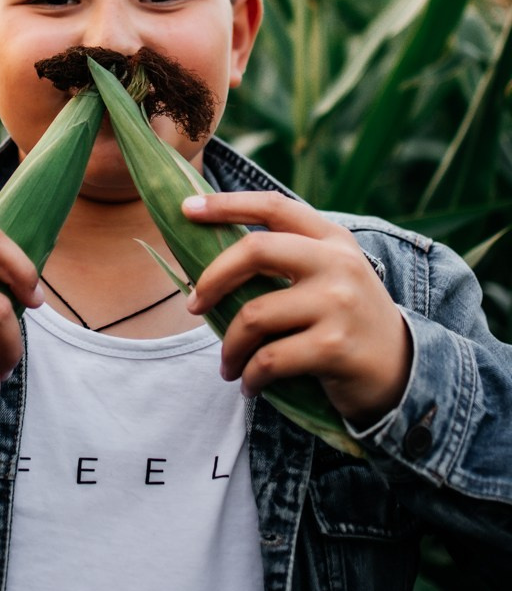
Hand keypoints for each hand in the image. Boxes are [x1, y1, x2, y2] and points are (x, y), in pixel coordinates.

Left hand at [183, 191, 411, 426]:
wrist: (403, 372)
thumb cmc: (347, 321)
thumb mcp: (329, 275)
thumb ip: (287, 258)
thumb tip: (211, 251)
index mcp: (331, 238)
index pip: (273, 206)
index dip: (226, 204)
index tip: (187, 209)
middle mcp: (337, 263)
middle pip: (255, 250)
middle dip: (212, 278)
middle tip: (194, 305)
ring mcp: (338, 303)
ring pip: (254, 314)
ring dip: (229, 347)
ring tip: (228, 364)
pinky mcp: (335, 347)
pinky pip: (269, 360)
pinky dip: (250, 376)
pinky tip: (250, 385)